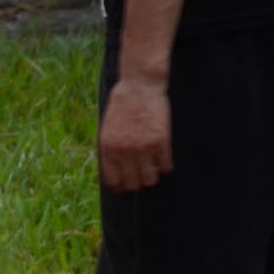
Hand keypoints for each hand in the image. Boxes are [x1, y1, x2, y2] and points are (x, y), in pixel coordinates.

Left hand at [99, 73, 171, 191]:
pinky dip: (166, 167)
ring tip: (154, 171)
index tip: (126, 186)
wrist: (139, 87)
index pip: (113, 181)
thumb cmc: (122, 107)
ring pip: (150, 178)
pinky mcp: (160, 141)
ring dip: (152, 177)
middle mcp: (124, 152)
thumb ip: (110, 150)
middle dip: (137, 183)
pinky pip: (165, 165)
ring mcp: (143, 148)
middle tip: (142, 178)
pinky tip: (165, 163)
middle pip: (132, 183)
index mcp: (108, 150)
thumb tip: (115, 171)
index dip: (121, 186)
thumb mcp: (107, 130)